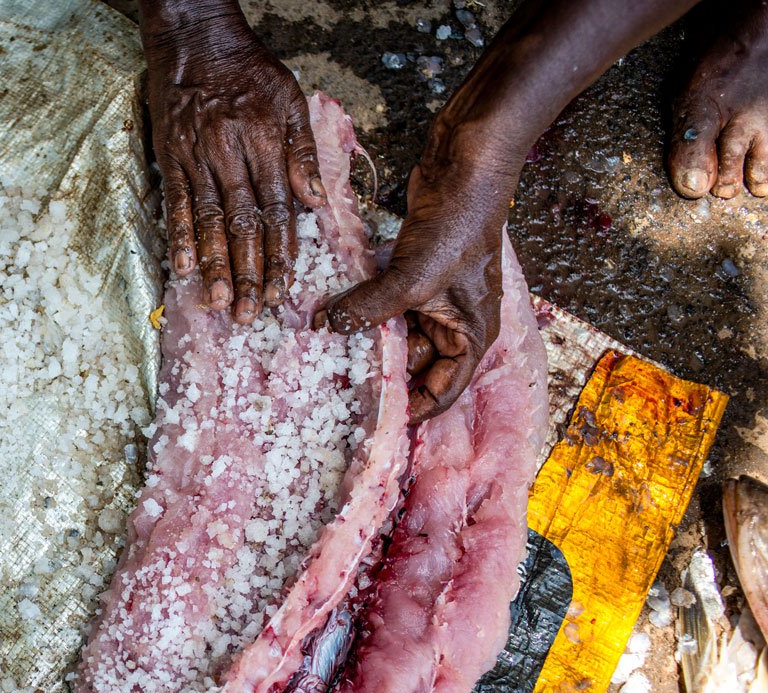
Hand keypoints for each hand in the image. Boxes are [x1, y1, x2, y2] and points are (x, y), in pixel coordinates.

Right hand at [142, 3, 324, 322]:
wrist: (195, 41)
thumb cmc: (247, 71)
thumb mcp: (289, 100)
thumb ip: (302, 152)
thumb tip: (316, 201)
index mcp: (264, 143)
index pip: (277, 210)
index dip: (280, 254)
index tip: (283, 290)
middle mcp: (230, 154)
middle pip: (242, 224)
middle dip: (249, 273)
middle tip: (252, 314)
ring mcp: (196, 157)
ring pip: (208, 220)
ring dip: (214, 264)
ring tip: (221, 301)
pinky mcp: (170, 157)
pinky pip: (175, 203)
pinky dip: (179, 236)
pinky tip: (182, 267)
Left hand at [319, 124, 517, 422]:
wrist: (465, 168)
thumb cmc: (458, 228)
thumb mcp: (413, 278)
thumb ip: (371, 308)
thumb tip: (328, 328)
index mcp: (470, 336)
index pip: (442, 392)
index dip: (410, 409)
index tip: (372, 420)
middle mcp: (454, 323)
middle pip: (413, 364)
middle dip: (378, 370)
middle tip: (335, 384)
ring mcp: (433, 298)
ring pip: (393, 332)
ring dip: (364, 337)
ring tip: (325, 352)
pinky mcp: (413, 274)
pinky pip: (384, 303)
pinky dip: (363, 308)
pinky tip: (332, 312)